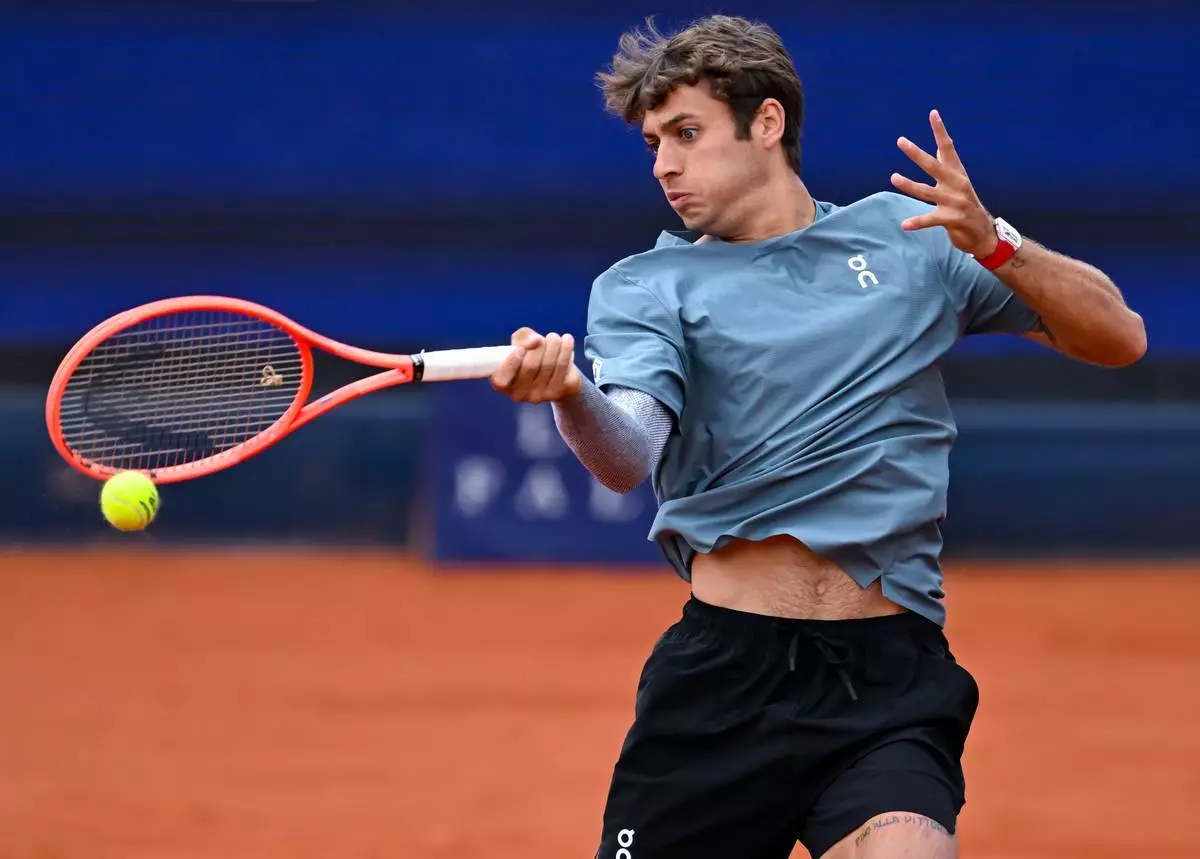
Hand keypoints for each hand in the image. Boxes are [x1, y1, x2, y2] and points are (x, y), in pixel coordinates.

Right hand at [489, 327, 582, 403]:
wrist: (556, 374)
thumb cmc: (532, 356)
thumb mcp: (521, 343)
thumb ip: (522, 338)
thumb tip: (535, 341)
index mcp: (503, 383)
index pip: (502, 380)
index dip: (511, 364)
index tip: (520, 349)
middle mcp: (518, 394)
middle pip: (530, 367)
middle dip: (539, 347)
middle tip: (545, 337)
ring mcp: (538, 396)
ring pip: (548, 365)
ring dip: (553, 345)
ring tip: (554, 337)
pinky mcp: (556, 393)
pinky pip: (562, 368)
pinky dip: (565, 350)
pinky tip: (567, 340)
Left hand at [890, 109, 996, 258]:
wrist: (983, 233)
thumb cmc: (966, 205)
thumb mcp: (958, 182)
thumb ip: (948, 165)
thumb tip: (943, 142)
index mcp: (957, 173)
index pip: (947, 148)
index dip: (940, 131)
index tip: (933, 113)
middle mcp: (956, 184)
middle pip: (933, 165)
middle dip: (917, 153)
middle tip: (901, 141)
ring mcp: (955, 201)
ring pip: (927, 191)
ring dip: (909, 184)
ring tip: (894, 177)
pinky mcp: (952, 219)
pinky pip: (930, 219)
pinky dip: (917, 222)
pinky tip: (904, 224)